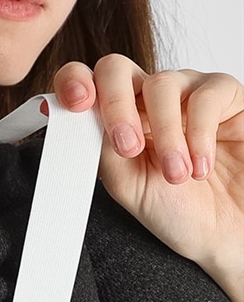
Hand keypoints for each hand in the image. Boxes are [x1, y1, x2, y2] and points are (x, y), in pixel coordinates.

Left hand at [54, 57, 243, 299]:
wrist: (223, 233)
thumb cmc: (178, 211)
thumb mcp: (128, 185)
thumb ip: (103, 148)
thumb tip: (82, 117)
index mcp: (117, 119)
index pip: (88, 84)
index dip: (74, 81)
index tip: (75, 103)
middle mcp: (148, 99)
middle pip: (117, 68)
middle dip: (115, 104)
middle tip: (128, 147)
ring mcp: (186, 92)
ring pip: (161, 84)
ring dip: (165, 135)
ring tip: (177, 175)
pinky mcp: (226, 95)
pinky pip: (206, 95)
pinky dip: (198, 134)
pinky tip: (200, 166)